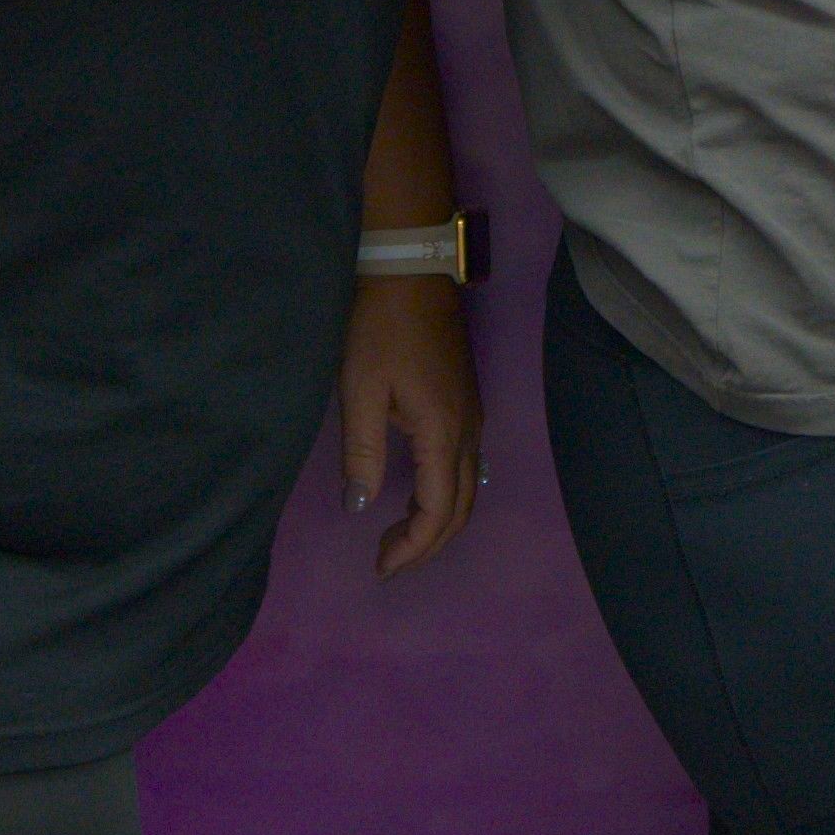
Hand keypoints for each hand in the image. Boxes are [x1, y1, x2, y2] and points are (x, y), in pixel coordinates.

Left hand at [338, 273, 485, 576]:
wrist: (411, 268)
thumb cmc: (380, 326)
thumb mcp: (360, 388)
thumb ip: (362, 453)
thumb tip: (361, 507)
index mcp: (443, 432)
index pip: (437, 512)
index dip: (412, 548)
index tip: (380, 566)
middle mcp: (469, 431)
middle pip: (461, 509)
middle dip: (428, 545)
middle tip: (387, 561)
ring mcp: (474, 415)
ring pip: (469, 489)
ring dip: (438, 522)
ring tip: (399, 537)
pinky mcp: (467, 402)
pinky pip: (467, 467)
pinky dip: (445, 496)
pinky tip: (417, 495)